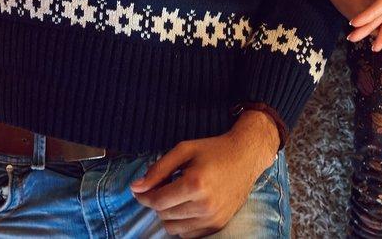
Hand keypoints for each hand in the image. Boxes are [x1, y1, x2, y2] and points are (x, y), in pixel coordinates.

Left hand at [130, 112, 277, 236]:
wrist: (246, 157)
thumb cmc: (213, 150)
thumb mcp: (184, 150)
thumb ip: (158, 169)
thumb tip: (136, 187)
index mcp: (195, 184)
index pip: (157, 201)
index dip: (144, 195)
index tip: (140, 188)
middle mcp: (205, 205)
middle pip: (163, 215)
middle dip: (157, 201)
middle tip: (163, 187)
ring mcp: (213, 218)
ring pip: (173, 228)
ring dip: (168, 214)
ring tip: (177, 196)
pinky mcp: (218, 225)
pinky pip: (188, 234)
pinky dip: (182, 223)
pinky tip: (187, 206)